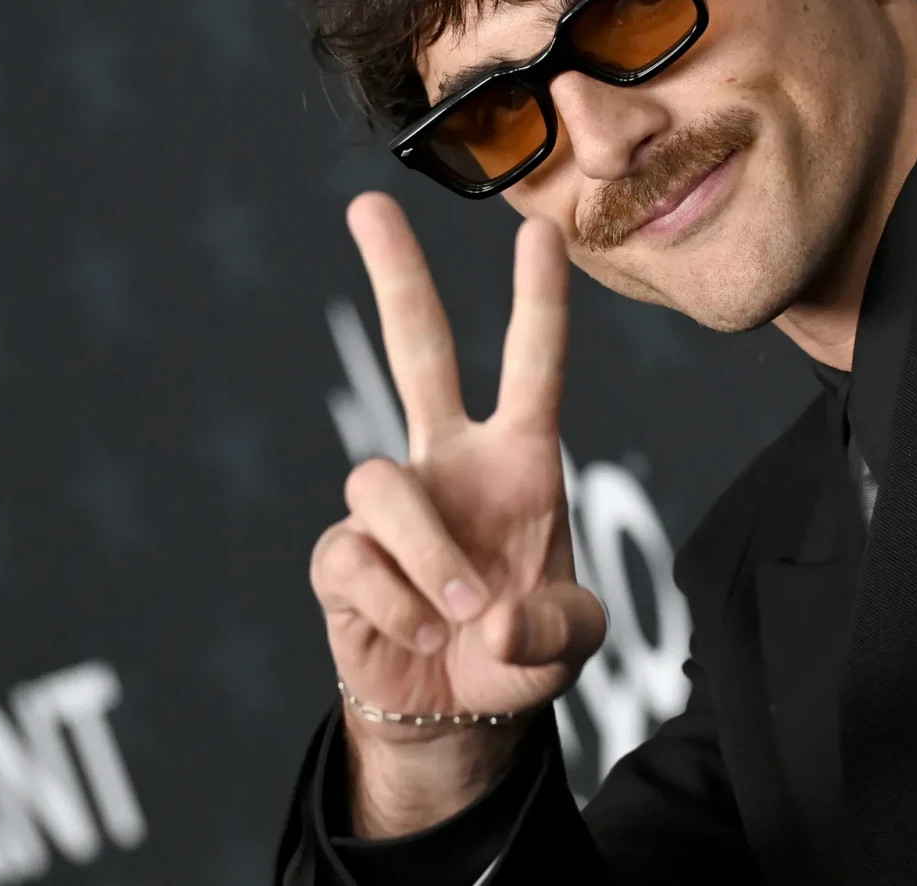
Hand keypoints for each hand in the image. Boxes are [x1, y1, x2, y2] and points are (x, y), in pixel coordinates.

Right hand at [309, 192, 605, 833]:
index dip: (539, 302)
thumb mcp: (573, 641)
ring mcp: (393, 506)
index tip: (541, 231)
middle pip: (416, 350)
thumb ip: (557, 628)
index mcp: (519, 462)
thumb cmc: (523, 647)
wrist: (458, 712)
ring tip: (461, 615)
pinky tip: (420, 635)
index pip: (534, 367)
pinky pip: (352, 556)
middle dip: (396, 277)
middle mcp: (449, 463)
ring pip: (381, 482)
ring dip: (429, 555)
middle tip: (370, 204)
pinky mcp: (342, 557)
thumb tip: (493, 615)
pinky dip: (395, 602)